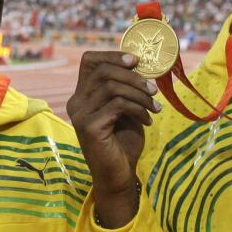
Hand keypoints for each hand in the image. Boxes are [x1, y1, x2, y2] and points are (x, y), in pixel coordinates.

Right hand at [66, 52, 162, 227]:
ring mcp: (80, 115)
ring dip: (139, 94)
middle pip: (103, 71)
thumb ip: (125, 88)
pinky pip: (118, 105)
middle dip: (133, 76)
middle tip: (154, 89)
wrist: (118, 175)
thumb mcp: (125, 110)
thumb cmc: (122, 143)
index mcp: (82, 95)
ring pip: (111, 87)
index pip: (89, 61)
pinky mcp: (90, 127)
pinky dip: (138, 109)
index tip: (136, 61)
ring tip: (154, 107)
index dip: (113, 55)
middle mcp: (76, 102)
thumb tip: (140, 63)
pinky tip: (147, 120)